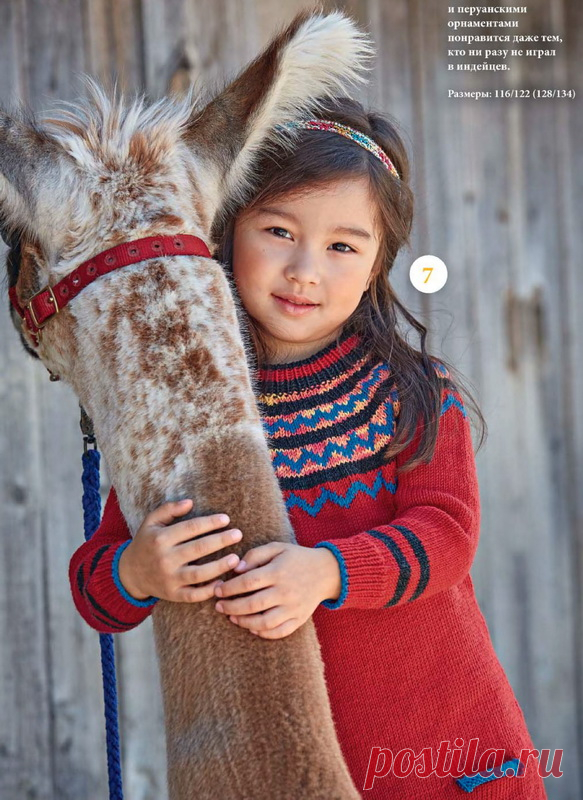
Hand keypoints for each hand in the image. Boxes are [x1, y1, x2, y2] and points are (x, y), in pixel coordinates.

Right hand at [118, 499, 242, 602]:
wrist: (130, 574)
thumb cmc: (147, 543)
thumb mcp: (151, 522)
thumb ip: (169, 509)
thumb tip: (190, 502)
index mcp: (161, 539)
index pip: (190, 528)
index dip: (210, 523)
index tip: (226, 519)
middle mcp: (165, 559)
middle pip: (198, 549)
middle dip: (221, 541)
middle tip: (238, 534)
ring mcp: (169, 579)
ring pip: (198, 574)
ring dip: (219, 566)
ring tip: (236, 559)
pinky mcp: (173, 595)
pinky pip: (193, 595)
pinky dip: (208, 591)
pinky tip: (222, 582)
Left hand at [212, 541, 341, 638]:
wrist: (327, 571)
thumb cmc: (296, 558)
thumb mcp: (277, 547)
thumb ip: (255, 555)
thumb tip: (236, 569)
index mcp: (278, 571)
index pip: (247, 582)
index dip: (229, 588)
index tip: (217, 589)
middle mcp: (286, 591)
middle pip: (252, 604)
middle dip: (231, 607)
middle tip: (219, 606)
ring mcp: (293, 607)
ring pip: (264, 622)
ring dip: (244, 622)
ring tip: (232, 617)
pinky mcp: (299, 619)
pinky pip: (279, 632)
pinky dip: (263, 633)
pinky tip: (252, 628)